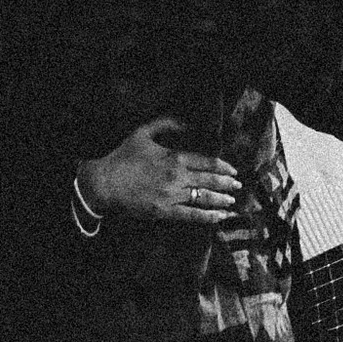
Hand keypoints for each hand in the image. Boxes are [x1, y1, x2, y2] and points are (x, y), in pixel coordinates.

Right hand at [78, 118, 242, 230]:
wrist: (104, 182)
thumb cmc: (122, 157)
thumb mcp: (142, 133)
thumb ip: (166, 124)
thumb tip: (186, 123)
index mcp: (175, 157)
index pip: (207, 162)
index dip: (223, 167)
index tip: (233, 170)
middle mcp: (177, 177)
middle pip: (210, 181)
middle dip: (228, 184)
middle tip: (238, 186)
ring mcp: (172, 195)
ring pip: (204, 198)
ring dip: (221, 201)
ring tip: (232, 203)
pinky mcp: (164, 211)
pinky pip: (191, 216)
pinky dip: (207, 217)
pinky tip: (218, 217)